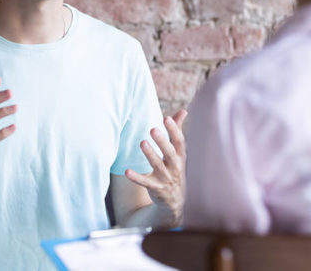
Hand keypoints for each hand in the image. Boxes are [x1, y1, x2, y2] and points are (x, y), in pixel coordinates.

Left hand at [125, 110, 187, 224]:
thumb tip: (183, 110)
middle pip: (169, 153)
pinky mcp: (155, 188)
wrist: (175, 200)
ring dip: (150, 154)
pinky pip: (145, 182)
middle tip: (153, 129)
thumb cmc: (175, 169)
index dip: (174, 130)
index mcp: (180, 156)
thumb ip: (177, 131)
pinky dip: (136, 177)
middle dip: (162, 141)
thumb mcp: (179, 152)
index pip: (179, 141)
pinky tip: (127, 171)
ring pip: (157, 165)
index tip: (167, 118)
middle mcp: (175, 167)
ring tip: (142, 142)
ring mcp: (165, 178)